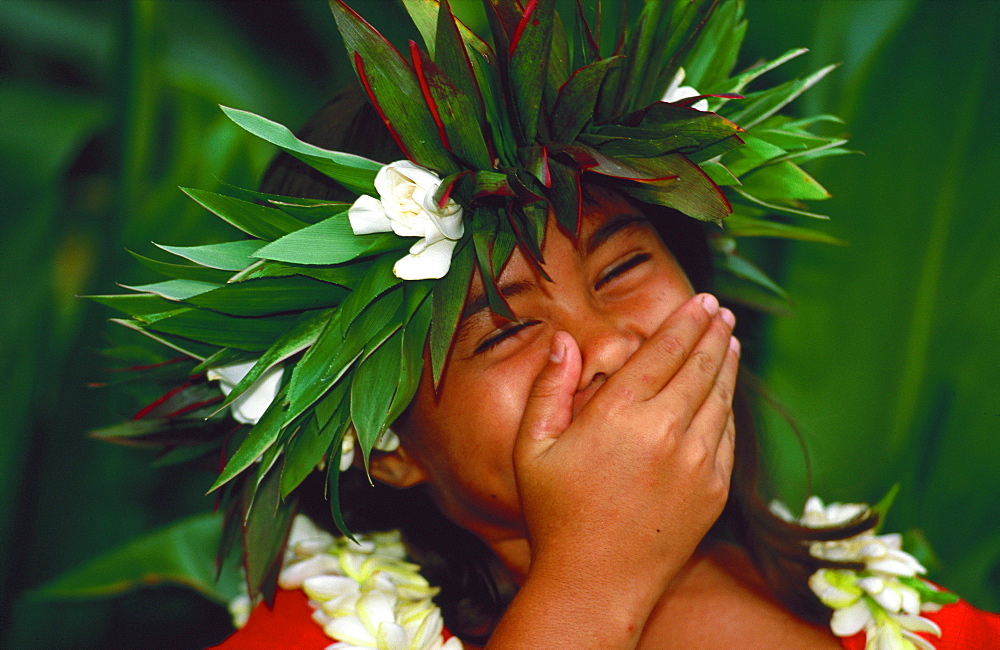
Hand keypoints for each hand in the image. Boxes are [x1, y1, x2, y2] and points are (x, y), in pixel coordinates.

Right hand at [505, 293, 738, 641]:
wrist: (596, 583)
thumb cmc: (555, 513)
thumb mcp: (531, 448)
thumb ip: (548, 388)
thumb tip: (564, 339)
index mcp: (619, 413)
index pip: (664, 350)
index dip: (686, 321)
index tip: (702, 301)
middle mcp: (666, 430)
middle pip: (700, 366)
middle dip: (713, 332)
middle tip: (721, 311)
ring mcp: (697, 461)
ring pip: (720, 397)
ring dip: (727, 364)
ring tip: (731, 341)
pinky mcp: (714, 490)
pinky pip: (728, 435)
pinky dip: (729, 407)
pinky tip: (726, 394)